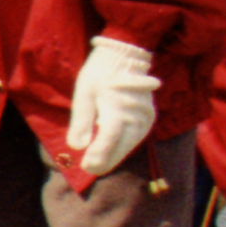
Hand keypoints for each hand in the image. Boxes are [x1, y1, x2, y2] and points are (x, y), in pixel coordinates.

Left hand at [64, 35, 156, 177]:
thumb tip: (76, 146)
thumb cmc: (100, 72)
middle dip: (106, 159)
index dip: (98, 154)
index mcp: (117, 107)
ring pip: (131, 142)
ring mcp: (145, 116)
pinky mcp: (149, 117)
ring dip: (116, 155)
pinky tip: (111, 152)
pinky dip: (124, 145)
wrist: (126, 56)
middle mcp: (136, 114)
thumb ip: (81, 121)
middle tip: (90, 170)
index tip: (86, 166)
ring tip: (98, 166)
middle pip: (122, 144)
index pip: (109, 137)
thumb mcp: (83, 92)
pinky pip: (136, 136)